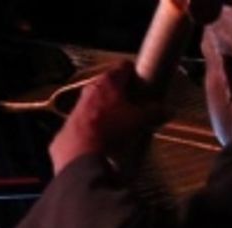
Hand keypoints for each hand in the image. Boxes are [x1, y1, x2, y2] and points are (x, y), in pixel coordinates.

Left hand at [49, 62, 169, 173]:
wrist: (80, 158)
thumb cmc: (111, 132)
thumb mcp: (140, 120)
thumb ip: (155, 112)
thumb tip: (167, 111)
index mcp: (108, 83)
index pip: (123, 66)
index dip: (134, 72)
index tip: (140, 80)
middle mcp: (88, 93)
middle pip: (106, 86)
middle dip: (118, 93)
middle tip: (131, 105)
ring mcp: (74, 112)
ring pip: (91, 106)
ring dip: (102, 112)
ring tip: (116, 126)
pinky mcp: (65, 131)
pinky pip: (80, 127)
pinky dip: (89, 131)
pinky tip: (98, 142)